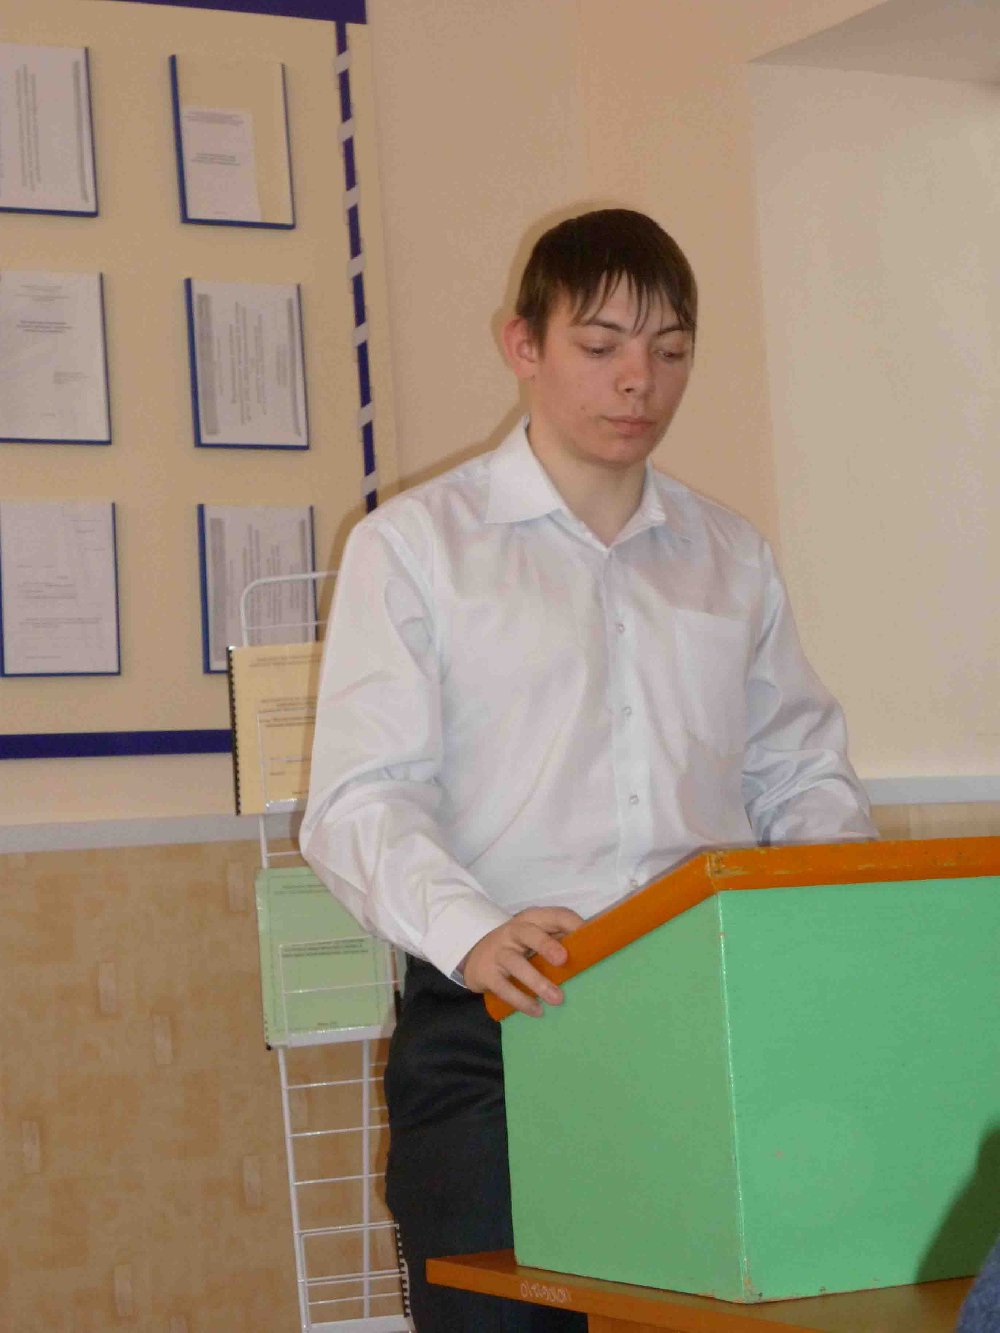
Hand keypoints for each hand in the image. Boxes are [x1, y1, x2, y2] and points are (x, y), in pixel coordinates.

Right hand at [460, 907, 583, 1017]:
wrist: (476, 957)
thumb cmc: (519, 947)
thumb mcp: (536, 937)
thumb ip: (560, 940)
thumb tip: (593, 952)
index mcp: (532, 920)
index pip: (554, 916)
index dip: (572, 924)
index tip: (589, 938)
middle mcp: (513, 931)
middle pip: (529, 933)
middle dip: (546, 945)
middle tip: (563, 960)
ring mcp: (498, 952)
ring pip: (515, 962)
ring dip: (537, 981)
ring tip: (557, 999)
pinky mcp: (487, 973)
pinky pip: (504, 987)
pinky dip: (521, 1000)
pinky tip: (537, 1010)